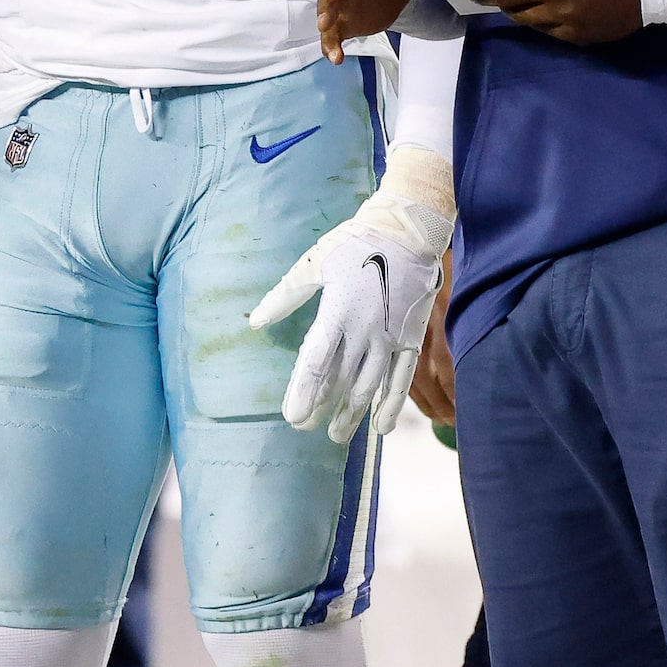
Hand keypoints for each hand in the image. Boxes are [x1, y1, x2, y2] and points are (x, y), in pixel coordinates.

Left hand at [248, 145, 455, 440]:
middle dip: (322, 407)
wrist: (409, 232)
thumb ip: (285, 295)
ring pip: (368, 386)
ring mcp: (389, 338)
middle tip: (305, 428)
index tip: (293, 418)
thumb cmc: (356, 244)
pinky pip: (401, 380)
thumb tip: (255, 321)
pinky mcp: (410, 339)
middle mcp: (364, 331)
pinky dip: (390, 405)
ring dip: (351, 413)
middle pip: (340, 380)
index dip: (303, 392)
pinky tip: (380, 427)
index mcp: (337, 312)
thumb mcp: (315, 263)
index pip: (316, 363)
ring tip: (336, 435)